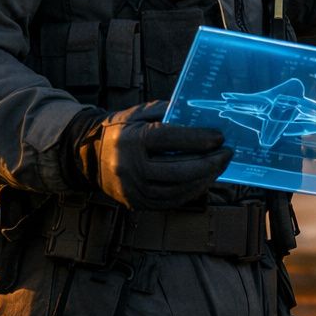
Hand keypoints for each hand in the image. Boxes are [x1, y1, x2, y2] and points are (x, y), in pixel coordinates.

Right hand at [69, 102, 231, 209]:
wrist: (88, 155)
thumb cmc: (121, 130)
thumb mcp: (139, 113)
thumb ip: (168, 113)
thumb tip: (201, 117)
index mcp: (131, 140)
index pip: (170, 139)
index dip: (199, 139)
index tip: (220, 137)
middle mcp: (129, 167)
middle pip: (178, 169)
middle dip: (209, 163)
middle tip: (227, 154)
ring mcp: (131, 189)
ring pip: (176, 189)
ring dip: (204, 179)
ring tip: (219, 166)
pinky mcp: (135, 203)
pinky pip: (170, 201)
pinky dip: (191, 191)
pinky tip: (204, 180)